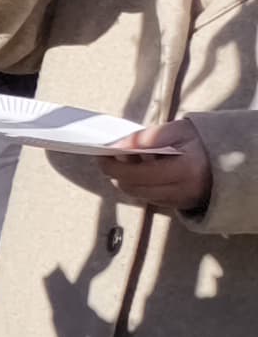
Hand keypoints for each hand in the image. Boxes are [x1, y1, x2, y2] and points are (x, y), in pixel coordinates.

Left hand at [95, 118, 210, 215]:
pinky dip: (142, 186)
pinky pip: (151, 198)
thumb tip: (119, 144)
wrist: (234, 159)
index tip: (102, 153)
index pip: (134, 174)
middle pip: (132, 187)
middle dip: (117, 172)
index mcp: (183, 170)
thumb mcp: (179, 130)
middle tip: (114, 155)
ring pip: (139, 194)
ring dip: (128, 179)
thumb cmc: (205, 141)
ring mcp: (181, 201)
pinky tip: (145, 171)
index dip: (112, 165)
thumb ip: (149, 137)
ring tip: (131, 161)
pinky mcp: (181, 206)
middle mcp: (182, 191)